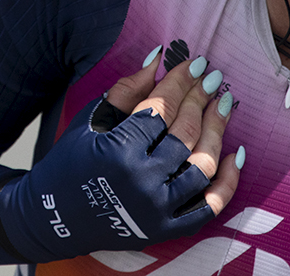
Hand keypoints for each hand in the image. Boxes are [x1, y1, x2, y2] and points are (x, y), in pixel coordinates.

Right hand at [0, 48, 242, 261]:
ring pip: (201, 165)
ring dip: (217, 131)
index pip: (161, 108)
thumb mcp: (91, 120)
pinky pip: (209, 206)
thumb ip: (126, 90)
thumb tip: (158, 59)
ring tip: (223, 104)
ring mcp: (157, 211)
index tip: (197, 63)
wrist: (54, 217)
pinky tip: (234, 152)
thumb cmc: (69, 161)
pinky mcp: (166, 230)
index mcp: (118, 152)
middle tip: (213, 78)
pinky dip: (227, 181)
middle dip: (201, 99)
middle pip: (184, 133)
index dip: (181, 82)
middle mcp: (142, 183)